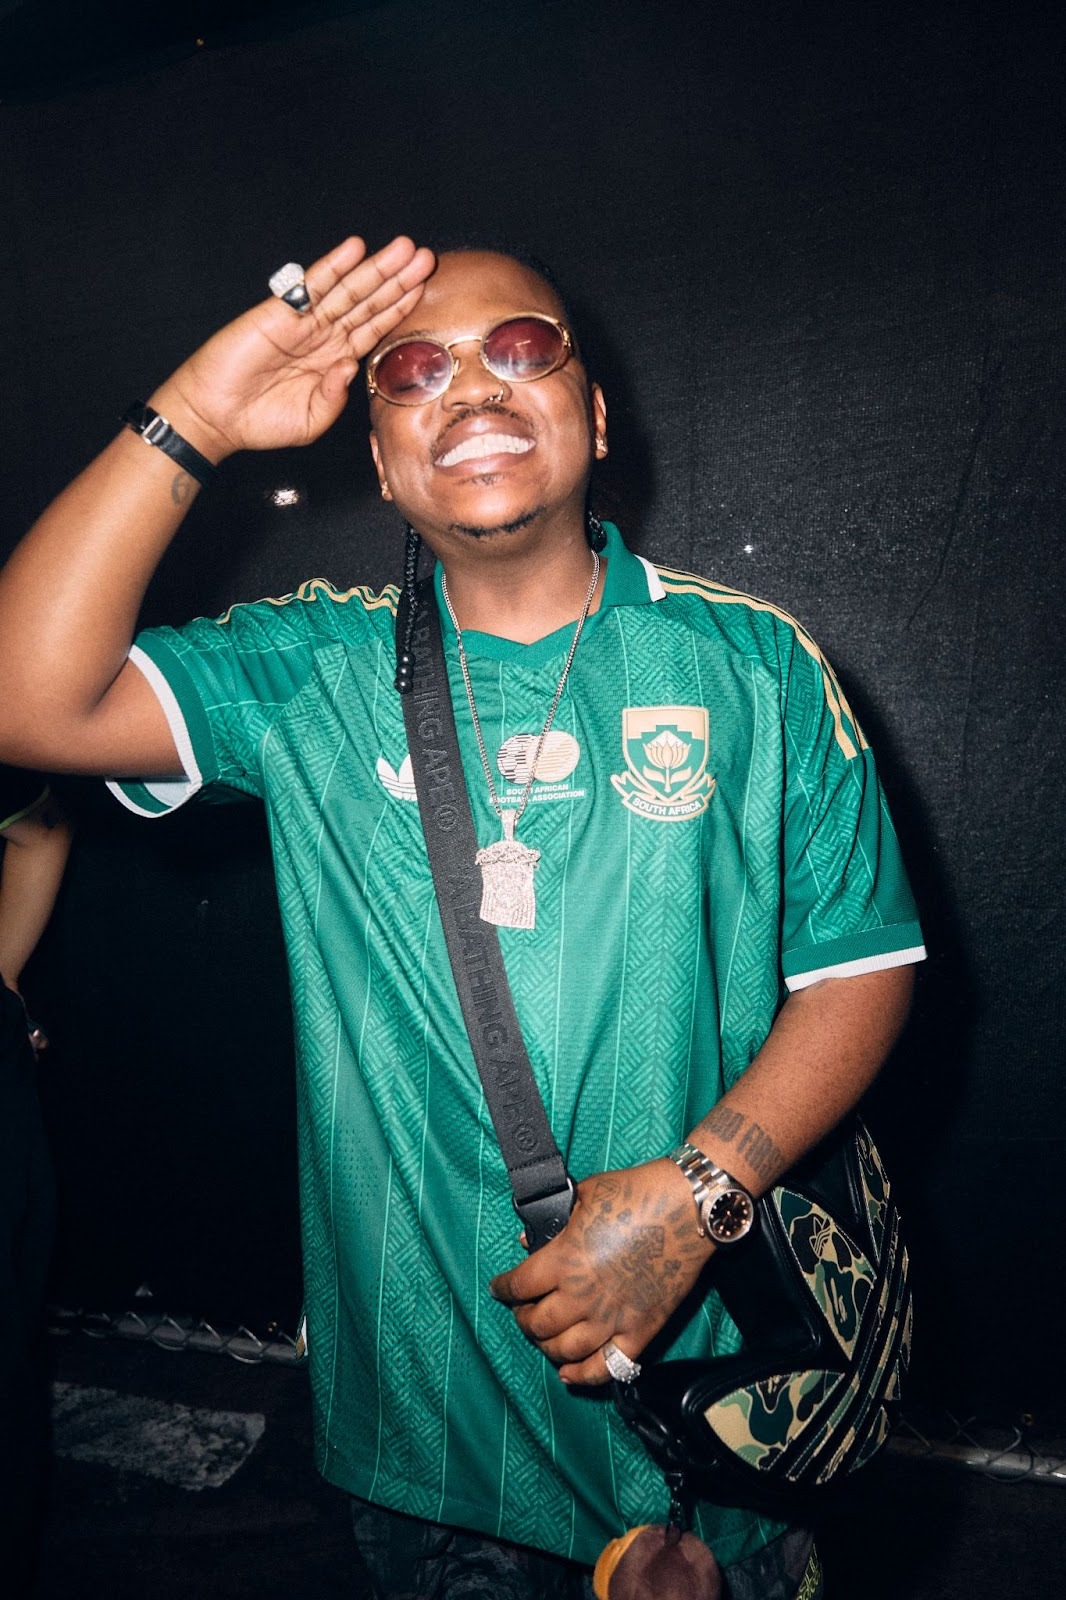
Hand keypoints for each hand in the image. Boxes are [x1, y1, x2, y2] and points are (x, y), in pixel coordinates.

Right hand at [150, 235, 434, 460]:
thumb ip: (335, 397)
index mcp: (335, 360)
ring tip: (404, 247)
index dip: (399, 306)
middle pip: (368, 301)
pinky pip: (310, 286)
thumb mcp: (312, 420)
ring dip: (376, 267)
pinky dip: (333, 266)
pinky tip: (355, 249)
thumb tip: (349, 367)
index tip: (425, 286)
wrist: (216, 418)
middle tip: (426, 255)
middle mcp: (323, 336)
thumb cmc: (262, 422)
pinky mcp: (279, 314)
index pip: (374, 327)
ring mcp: (303, 322)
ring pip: (347, 289)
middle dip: (397, 279)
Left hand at [489, 1160, 714, 1385]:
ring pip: (565, 1350)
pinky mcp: (640, 1330)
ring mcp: (612, 1317)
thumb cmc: (635, 1193)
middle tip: (523, 1311)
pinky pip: (607, 1367)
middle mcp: (582, 1295)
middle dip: (523, 1319)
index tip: (499, 1289)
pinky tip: (569, 1372)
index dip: (503, 1289)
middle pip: (537, 1324)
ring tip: (545, 1336)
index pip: (519, 1286)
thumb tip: (530, 1240)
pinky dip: (584, 1375)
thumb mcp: (584, 1195)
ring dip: (547, 1346)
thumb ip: (554, 1219)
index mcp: (563, 1260)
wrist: (686, 1208)